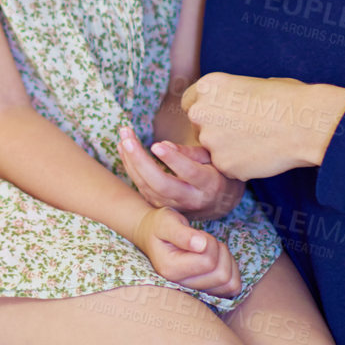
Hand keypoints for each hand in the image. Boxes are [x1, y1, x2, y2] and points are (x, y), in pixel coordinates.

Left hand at [118, 125, 244, 221]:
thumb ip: (192, 153)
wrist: (220, 206)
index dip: (173, 159)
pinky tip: (123, 148)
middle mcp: (191, 199)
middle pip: (161, 184)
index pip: (190, 173)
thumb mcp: (215, 160)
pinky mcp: (161, 206)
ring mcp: (174, 206)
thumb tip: (164, 145)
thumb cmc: (219, 174)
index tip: (156, 144)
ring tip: (123, 137)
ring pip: (147, 187)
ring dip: (130, 162)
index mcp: (210, 184)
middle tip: (127, 139)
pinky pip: (142, 188)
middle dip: (141, 161)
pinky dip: (130, 167)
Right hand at [133, 206, 241, 298]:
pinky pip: (233, 287)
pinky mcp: (207, 293)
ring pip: (229, 283)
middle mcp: (181, 286)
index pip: (208, 262)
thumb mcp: (167, 222)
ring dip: (226, 261)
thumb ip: (181, 233)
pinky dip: (232, 271)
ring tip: (209, 249)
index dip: (210, 243)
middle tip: (204, 241)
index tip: (197, 235)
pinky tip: (218, 260)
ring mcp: (194, 292)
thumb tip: (201, 245)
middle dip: (219, 251)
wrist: (153, 237)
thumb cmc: (160, 227)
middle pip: (221, 275)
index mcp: (170, 270)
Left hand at [181, 74, 344, 180]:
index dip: (207, 111)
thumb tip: (228, 103)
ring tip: (258, 142)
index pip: (191, 102)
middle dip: (215, 131)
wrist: (306, 124)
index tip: (222, 117)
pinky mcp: (222, 164)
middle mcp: (200, 112)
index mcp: (207, 86)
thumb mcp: (253, 84)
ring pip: (212, 149)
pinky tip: (261, 155)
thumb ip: (230, 96)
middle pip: (198, 127)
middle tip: (244, 132)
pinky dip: (240, 165)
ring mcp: (209, 140)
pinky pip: (226, 167)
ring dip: (228, 149)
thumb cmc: (289, 99)